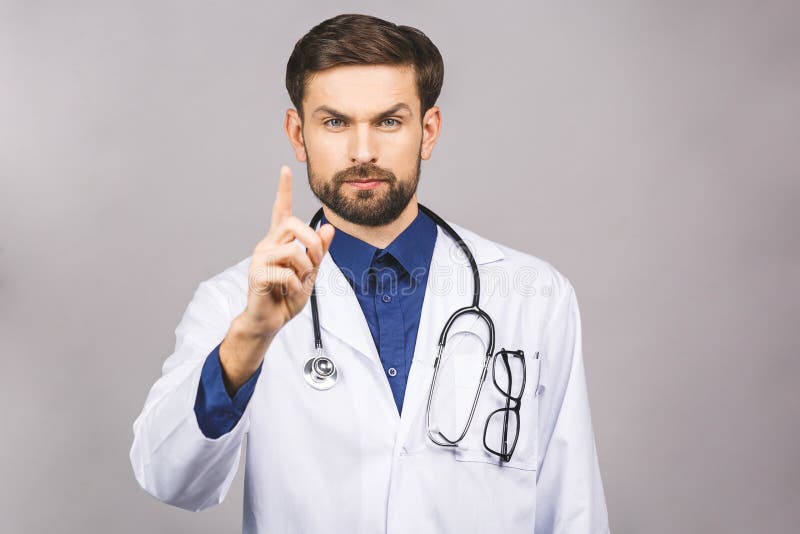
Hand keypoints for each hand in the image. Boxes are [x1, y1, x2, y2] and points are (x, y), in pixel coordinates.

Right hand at [240, 165, 334, 338]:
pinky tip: (287, 291)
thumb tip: (330, 228)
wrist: (271, 320)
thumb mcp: (310, 272)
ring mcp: (259, 259)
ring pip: (292, 250)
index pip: (280, 210)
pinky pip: (286, 272)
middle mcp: (267, 245)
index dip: (283, 190)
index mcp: (279, 242)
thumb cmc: (287, 296)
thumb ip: (319, 252)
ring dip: (305, 268)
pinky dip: (295, 285)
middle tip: (315, 260)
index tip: (286, 169)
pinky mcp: (256, 274)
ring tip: (299, 282)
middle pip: (293, 224)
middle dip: (311, 240)